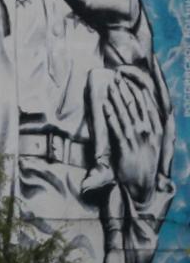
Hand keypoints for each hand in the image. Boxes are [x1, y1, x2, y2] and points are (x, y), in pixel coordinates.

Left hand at [104, 69, 160, 202]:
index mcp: (157, 131)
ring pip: (126, 115)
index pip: (149, 106)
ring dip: (117, 100)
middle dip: (127, 91)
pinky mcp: (125, 149)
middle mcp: (149, 134)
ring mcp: (137, 141)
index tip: (132, 79)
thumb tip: (141, 115)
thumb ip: (147, 129)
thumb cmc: (145, 164)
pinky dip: (111, 117)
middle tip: (117, 77)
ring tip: (110, 87)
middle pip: (137, 107)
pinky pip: (117, 129)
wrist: (143, 185)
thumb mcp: (152, 144)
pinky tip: (105, 106)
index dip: (139, 91)